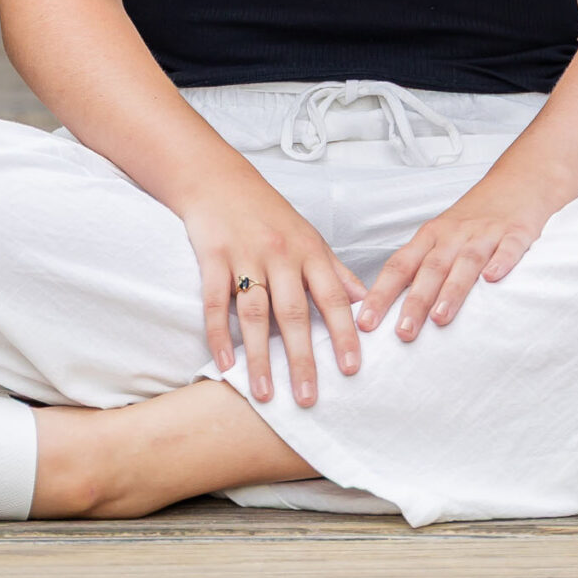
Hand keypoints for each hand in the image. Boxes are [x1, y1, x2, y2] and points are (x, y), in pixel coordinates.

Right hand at [183, 178, 365, 407]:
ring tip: (264, 394)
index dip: (343, 334)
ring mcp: (245, 257)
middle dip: (302, 358)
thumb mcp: (310, 237)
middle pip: (294, 313)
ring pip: (255, 313)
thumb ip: (335, 272)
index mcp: (309, 252)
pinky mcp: (213, 258)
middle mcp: (280, 255)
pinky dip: (218, 335)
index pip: (333, 298)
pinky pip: (214, 302)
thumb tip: (365, 302)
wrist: (220, 180)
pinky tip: (224, 366)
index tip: (352, 368)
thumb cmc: (269, 214)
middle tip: (308, 397)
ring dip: (260, 357)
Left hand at [356, 187, 548, 342]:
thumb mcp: (440, 237)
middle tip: (403, 333)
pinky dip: (501, 262)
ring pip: (465, 262)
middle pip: (431, 269)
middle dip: (415, 302)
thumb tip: (390, 311)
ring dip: (452, 290)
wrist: (516, 180)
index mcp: (430, 237)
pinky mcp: (516, 232)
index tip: (364, 323)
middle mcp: (453, 235)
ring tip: (440, 318)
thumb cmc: (471, 219)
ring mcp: (485, 233)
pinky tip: (493, 279)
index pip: (399, 266)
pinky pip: (508, 247)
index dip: (381, 294)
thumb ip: (420, 268)